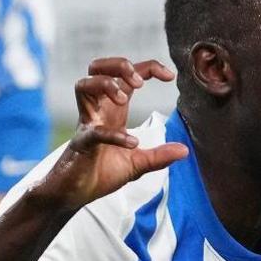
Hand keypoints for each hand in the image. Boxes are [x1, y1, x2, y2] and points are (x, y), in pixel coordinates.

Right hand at [37, 58, 187, 209]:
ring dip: (105, 85)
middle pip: (97, 68)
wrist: (76, 194)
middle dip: (119, 65)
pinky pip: (94, 131)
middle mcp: (98, 111)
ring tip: (123, 99)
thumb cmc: (101, 173)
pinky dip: (114, 135)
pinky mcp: (82, 144)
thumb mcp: (138, 164)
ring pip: (83, 85)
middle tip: (139, 82)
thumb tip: (185, 151)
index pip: (126, 76)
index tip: (169, 76)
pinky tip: (132, 143)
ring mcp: (87, 125)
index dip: (148, 68)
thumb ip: (160, 156)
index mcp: (113, 111)